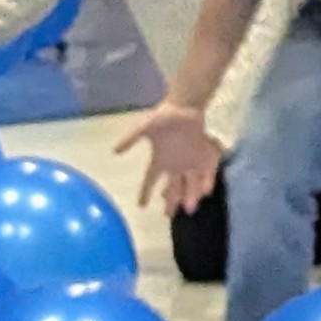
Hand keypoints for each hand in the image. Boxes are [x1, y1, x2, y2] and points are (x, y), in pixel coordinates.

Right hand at [113, 100, 223, 214]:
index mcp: (159, 159)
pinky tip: (206, 191)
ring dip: (190, 195)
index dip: (145, 193)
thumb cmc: (164, 116)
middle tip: (168, 215)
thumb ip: (130, 139)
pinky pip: (206, 171)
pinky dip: (206, 181)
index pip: (150, 180)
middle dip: (170, 201)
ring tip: (189, 209)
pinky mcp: (203, 154)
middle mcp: (175, 164)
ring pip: (190, 183)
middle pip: (172, 187)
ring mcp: (190, 160)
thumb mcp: (143, 127)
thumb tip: (114, 151)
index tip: (141, 206)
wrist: (185, 104)